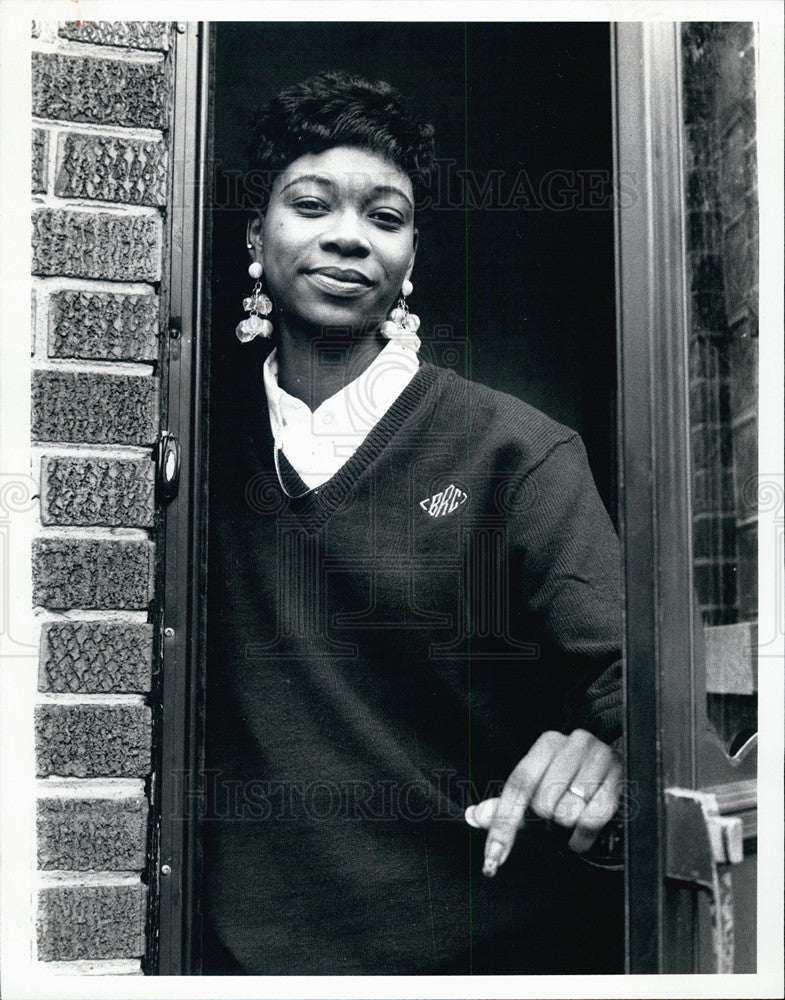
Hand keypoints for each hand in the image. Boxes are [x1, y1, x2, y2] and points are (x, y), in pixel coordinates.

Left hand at [465, 729, 621, 876]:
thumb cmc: (572, 782)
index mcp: (548, 743)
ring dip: (568, 825)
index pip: (518, 785)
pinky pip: (593, 819)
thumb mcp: (539, 789)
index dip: (503, 824)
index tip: (493, 858)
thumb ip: (506, 806)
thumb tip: (473, 816)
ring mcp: (600, 756)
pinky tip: (583, 833)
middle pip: (543, 803)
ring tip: (575, 814)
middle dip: (549, 818)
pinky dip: (584, 836)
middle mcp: (573, 742)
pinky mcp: (621, 777)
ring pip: (568, 812)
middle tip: (560, 811)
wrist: (619, 770)